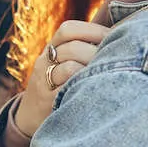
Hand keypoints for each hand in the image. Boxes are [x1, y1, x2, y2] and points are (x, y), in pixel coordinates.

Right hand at [14, 21, 108, 136]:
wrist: (29, 116)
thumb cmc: (57, 86)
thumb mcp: (61, 64)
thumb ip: (82, 50)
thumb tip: (117, 37)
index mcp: (51, 49)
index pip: (68, 30)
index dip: (93, 30)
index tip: (114, 36)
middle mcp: (44, 62)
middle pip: (72, 47)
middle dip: (98, 52)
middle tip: (117, 59)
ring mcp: (44, 82)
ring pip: (70, 68)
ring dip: (93, 70)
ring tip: (108, 75)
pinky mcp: (47, 101)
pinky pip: (67, 90)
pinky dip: (84, 86)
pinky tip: (96, 88)